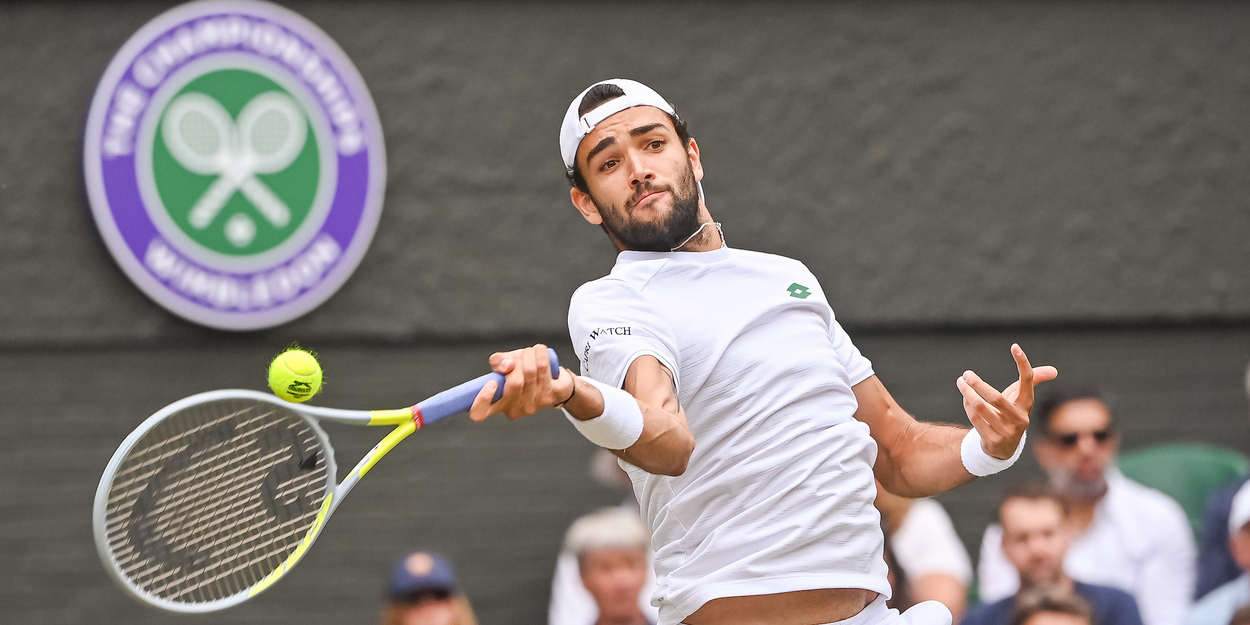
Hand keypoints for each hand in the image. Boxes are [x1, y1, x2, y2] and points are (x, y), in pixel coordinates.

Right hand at [468, 344, 573, 421]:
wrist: (555, 383)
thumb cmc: (525, 374)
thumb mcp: (506, 366)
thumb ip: (499, 362)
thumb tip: (508, 365)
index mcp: (497, 405)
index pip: (479, 413)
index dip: (482, 399)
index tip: (492, 383)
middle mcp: (514, 410)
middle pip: (514, 382)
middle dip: (518, 360)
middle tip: (521, 355)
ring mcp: (533, 406)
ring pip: (530, 371)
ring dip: (529, 354)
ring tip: (531, 351)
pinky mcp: (550, 396)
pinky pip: (543, 368)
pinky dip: (541, 354)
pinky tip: (541, 351)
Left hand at [956, 344, 1058, 458]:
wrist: (1004, 448)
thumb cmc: (1011, 414)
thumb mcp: (1020, 399)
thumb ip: (1033, 381)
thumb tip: (1054, 371)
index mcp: (1027, 404)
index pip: (1028, 381)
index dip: (1023, 364)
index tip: (1015, 346)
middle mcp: (1020, 418)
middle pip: (996, 398)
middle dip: (978, 384)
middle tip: (967, 374)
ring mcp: (1006, 431)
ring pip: (982, 408)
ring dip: (968, 394)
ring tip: (960, 382)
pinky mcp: (993, 440)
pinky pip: (976, 419)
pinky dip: (968, 406)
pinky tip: (966, 398)